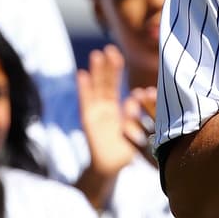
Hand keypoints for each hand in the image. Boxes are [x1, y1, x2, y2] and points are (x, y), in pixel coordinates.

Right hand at [77, 46, 152, 177]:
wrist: (110, 169)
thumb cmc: (125, 151)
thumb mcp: (135, 130)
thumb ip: (135, 113)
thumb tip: (136, 96)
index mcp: (116, 109)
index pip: (115, 85)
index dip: (116, 70)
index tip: (118, 54)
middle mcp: (104, 108)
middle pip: (105, 83)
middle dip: (107, 66)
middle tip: (109, 48)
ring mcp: (95, 113)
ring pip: (96, 89)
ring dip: (95, 72)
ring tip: (96, 55)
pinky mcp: (88, 120)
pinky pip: (86, 101)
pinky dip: (84, 88)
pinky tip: (82, 74)